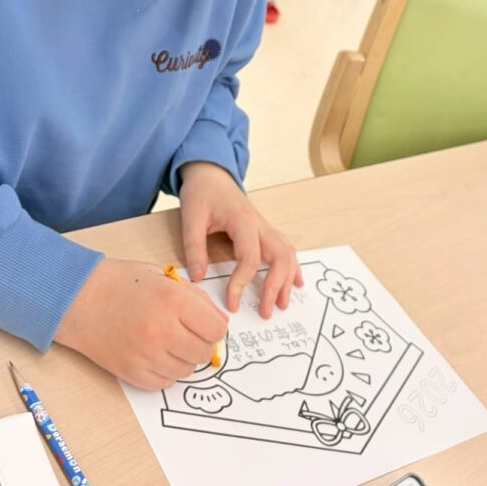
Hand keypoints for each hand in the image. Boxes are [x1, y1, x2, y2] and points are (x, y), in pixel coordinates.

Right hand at [55, 258, 227, 389]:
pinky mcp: (131, 373)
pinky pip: (165, 383)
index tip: (205, 324)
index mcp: (172, 301)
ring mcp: (146, 355)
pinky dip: (165, 371)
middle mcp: (161, 331)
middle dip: (201, 343)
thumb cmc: (120, 283)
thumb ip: (196, 299)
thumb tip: (221, 322)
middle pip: (204, 353)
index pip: (216, 330)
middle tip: (187, 332)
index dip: (214, 327)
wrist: (78, 299)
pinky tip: (154, 353)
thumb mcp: (163, 278)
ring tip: (168, 341)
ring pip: (186, 370)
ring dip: (184, 358)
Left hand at [179, 162, 303, 316]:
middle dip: (275, 286)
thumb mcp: (191, 218)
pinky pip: (285, 249)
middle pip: (280, 257)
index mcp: (243, 221)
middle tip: (265, 311)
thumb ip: (194, 247)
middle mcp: (260, 225)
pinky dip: (292, 267)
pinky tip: (296, 283)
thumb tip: (197, 277)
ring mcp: (265, 227)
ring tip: (282, 304)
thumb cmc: (202, 193)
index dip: (242, 282)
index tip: (232, 303)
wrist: (211, 174)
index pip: (250, 257)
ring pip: (287, 254)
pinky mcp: (264, 231)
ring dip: (288, 279)